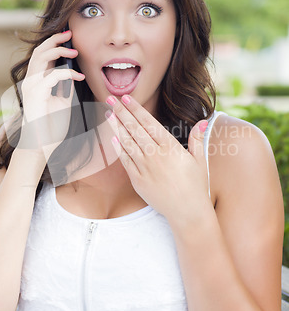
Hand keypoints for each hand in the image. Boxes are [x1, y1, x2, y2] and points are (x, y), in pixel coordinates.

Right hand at [17, 30, 84, 155]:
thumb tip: (75, 73)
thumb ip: (67, 86)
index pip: (42, 56)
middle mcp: (30, 81)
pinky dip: (67, 73)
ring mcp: (31, 86)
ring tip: (74, 50)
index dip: (54, 44)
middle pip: (39, 51)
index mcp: (36, 81)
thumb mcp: (64, 101)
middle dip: (54, 40)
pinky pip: (52, 76)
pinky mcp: (36, 94)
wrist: (43, 144)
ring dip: (58, 51)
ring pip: (41, 58)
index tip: (68, 39)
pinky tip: (79, 76)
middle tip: (69, 34)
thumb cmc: (53, 125)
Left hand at [105, 94, 210, 223]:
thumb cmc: (196, 186)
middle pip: (135, 130)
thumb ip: (197, 139)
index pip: (149, 123)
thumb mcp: (200, 160)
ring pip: (127, 143)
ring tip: (108, 114)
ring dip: (116, 127)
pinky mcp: (137, 181)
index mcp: (170, 148)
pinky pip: (125, 161)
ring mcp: (145, 168)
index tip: (126, 98)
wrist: (187, 212)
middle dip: (121, 113)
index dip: (136, 109)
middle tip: (110, 99)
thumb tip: (202, 121)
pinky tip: (113, 137)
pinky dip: (119, 148)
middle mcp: (155, 156)